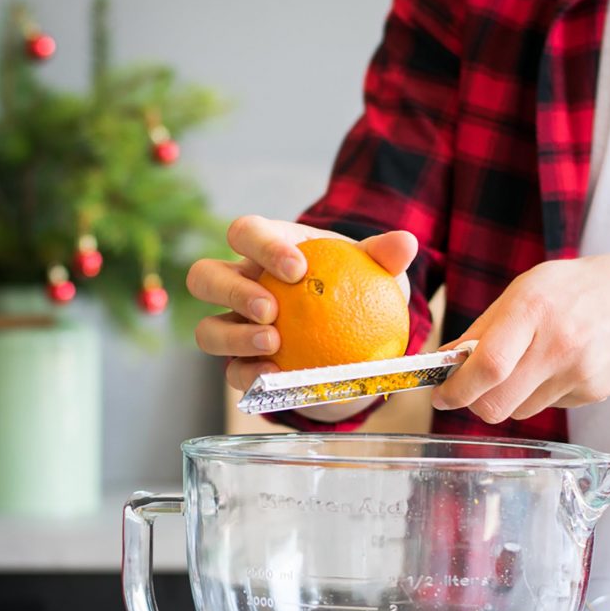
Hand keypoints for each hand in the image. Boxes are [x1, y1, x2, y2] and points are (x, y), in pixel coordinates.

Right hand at [187, 215, 417, 401]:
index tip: (298, 268)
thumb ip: (385, 257)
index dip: (261, 245)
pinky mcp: (242, 366)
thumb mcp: (376, 273)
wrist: (355, 340)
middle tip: (272, 309)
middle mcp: (239, 286)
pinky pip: (233, 372)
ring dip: (234, 336)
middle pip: (204, 277)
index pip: (245, 232)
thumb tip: (405, 243)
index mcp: (265, 249)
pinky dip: (250, 375)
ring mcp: (234, 327)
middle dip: (232, 290)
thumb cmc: (358, 291)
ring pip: (206, 330)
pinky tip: (277, 378)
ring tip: (273, 343)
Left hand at [433, 252, 609, 421]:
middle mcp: (557, 343)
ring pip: (518, 411)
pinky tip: (561, 367)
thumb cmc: (580, 289)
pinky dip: (541, 395)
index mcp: (533, 308)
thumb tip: (443, 360)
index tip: (441, 394)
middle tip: (471, 392)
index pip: (486, 366)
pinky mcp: (593, 392)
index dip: (456, 389)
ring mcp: (578, 372)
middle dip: (475, 404)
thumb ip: (484, 328)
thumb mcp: (528, 290)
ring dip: (510, 398)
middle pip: (496, 404)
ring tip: (530, 365)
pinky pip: (548, 407)